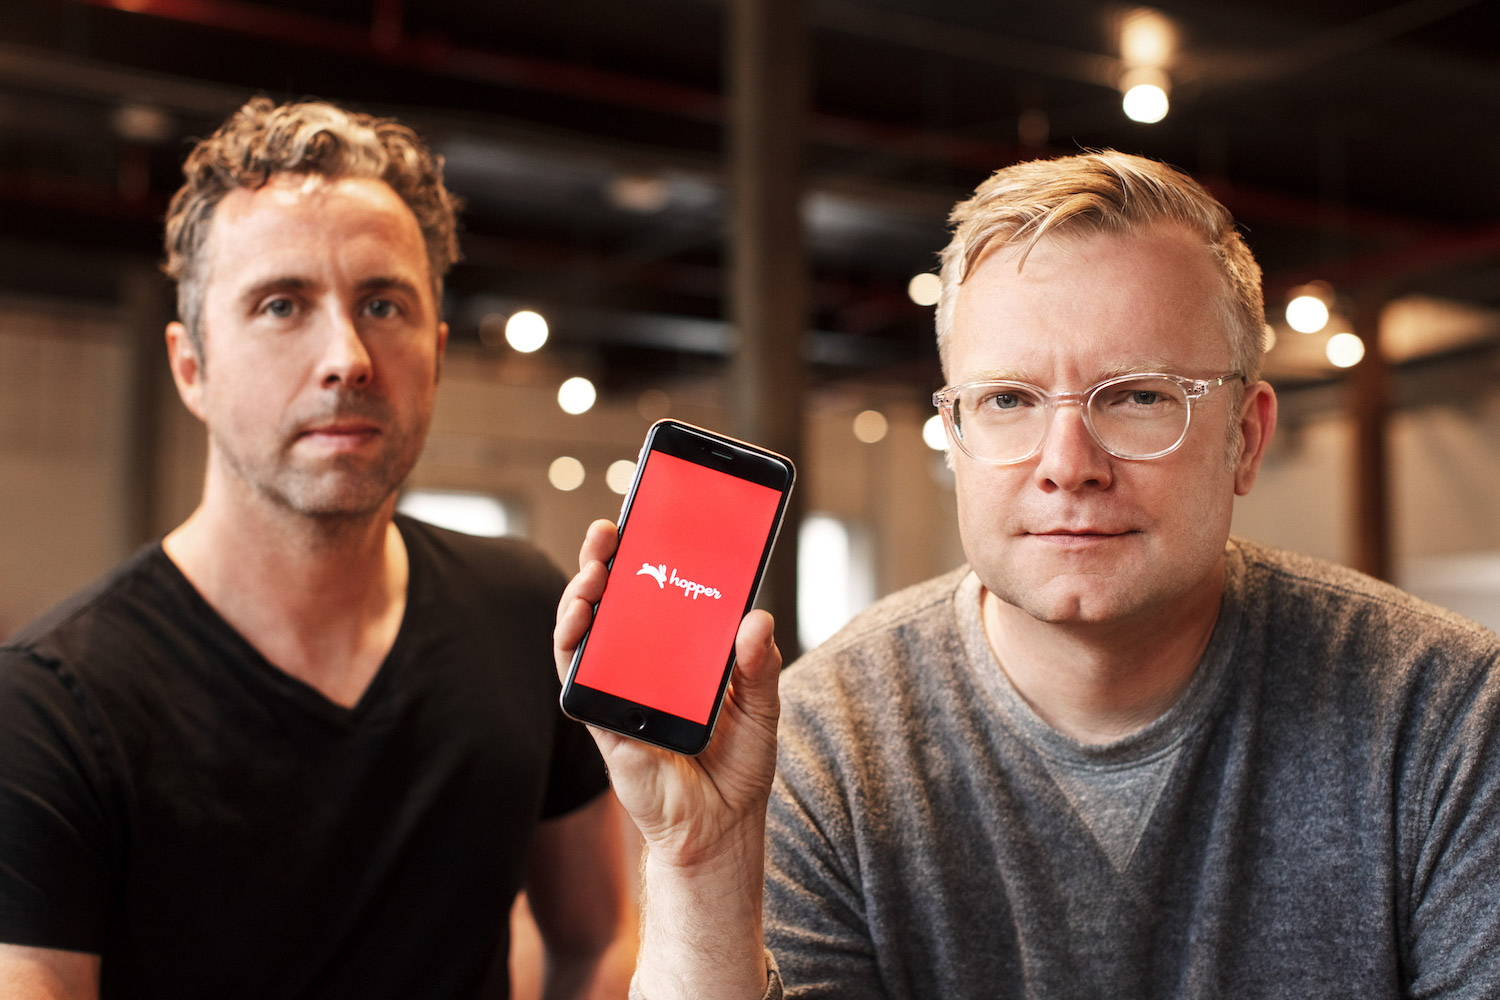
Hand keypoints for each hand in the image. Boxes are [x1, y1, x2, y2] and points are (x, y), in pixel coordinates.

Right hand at [553, 520, 781, 865]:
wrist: (720, 828)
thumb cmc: (738, 765)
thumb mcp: (762, 707)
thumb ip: (759, 665)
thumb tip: (757, 619)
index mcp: (678, 653)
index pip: (655, 593)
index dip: (643, 555)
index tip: (643, 518)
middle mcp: (641, 664)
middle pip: (613, 602)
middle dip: (604, 561)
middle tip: (610, 531)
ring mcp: (618, 690)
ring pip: (585, 633)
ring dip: (581, 596)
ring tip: (595, 570)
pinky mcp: (604, 721)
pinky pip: (578, 678)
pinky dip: (574, 644)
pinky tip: (582, 619)